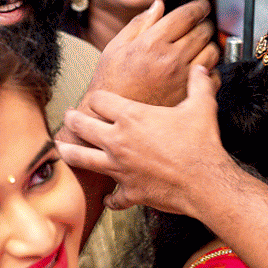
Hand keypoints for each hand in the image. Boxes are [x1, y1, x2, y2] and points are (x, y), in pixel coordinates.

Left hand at [58, 65, 228, 215]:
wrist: (206, 182)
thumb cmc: (202, 143)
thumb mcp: (202, 106)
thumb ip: (199, 84)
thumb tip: (202, 69)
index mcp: (131, 116)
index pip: (100, 100)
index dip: (97, 98)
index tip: (97, 99)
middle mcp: (118, 140)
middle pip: (82, 126)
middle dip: (72, 120)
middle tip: (68, 117)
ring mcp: (119, 167)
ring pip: (83, 158)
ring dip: (70, 153)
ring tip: (61, 150)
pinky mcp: (128, 191)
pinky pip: (113, 197)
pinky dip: (110, 198)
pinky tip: (107, 198)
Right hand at [89, 0, 218, 107]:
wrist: (110, 117)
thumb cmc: (110, 81)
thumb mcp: (116, 46)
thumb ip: (140, 23)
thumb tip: (158, 5)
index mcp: (152, 43)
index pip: (186, 16)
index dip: (198, 7)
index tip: (201, 6)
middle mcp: (170, 59)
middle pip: (203, 31)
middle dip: (204, 23)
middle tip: (200, 24)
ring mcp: (181, 78)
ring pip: (212, 52)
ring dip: (209, 44)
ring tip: (200, 45)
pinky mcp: (188, 95)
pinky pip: (213, 76)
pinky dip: (210, 69)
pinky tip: (198, 68)